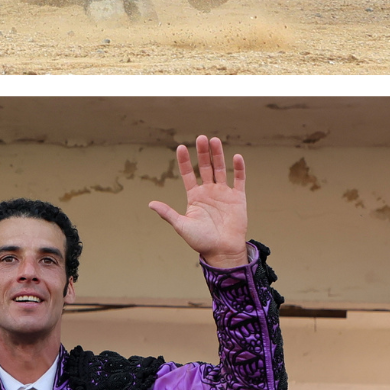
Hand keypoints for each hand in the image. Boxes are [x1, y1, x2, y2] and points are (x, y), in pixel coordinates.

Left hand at [148, 137, 248, 267]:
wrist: (222, 251)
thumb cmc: (201, 241)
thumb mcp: (181, 225)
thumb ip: (168, 213)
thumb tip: (150, 204)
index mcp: (194, 196)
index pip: (188, 174)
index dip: (184, 161)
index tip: (180, 147)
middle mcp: (209, 192)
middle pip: (205, 167)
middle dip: (203, 153)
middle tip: (201, 138)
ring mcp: (224, 193)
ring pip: (220, 169)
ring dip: (218, 155)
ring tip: (215, 141)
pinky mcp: (238, 198)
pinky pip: (239, 180)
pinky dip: (239, 169)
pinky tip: (236, 157)